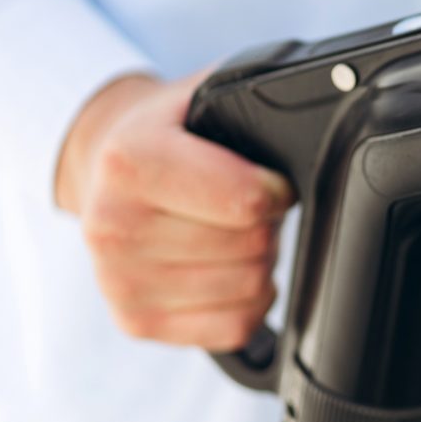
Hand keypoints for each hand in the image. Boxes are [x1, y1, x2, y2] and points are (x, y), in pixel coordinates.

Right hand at [55, 72, 294, 350]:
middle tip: (246, 206)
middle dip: (266, 223)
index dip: (277, 191)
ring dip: (258, 260)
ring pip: (249, 288)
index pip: (245, 200)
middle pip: (252, 247)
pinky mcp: (136, 322)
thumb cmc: (167, 133)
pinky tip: (225, 268)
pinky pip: (235, 326)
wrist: (102, 169)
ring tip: (231, 232)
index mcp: (129, 162)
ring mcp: (120, 283)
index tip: (271, 182)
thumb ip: (255, 103)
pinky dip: (249, 300)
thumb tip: (319, 126)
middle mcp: (113, 227)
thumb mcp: (203, 95)